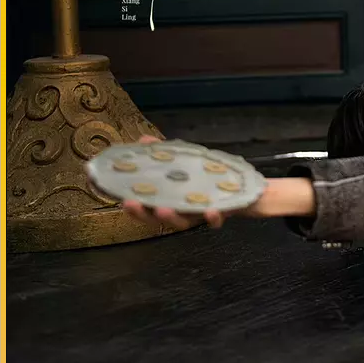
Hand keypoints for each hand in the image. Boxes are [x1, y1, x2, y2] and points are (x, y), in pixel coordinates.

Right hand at [100, 136, 316, 228]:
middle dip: (144, 214)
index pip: (146, 207)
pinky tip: (211, 210)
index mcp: (169, 200)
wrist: (242, 189)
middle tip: (133, 204)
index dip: (132, 206)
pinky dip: (212, 217)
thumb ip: (164, 154)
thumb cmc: (206, 178)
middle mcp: (181, 212)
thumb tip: (142, 140)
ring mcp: (199, 216)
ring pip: (182, 222)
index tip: (120, 198)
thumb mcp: (185, 162)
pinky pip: (215, 221)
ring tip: (165, 208)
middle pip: (157, 219)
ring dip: (172, 217)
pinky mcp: (220, 215)